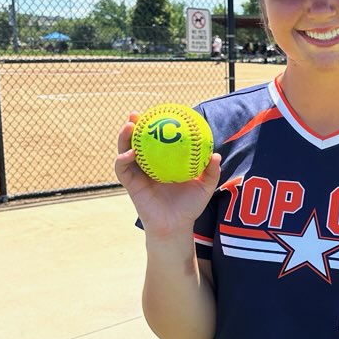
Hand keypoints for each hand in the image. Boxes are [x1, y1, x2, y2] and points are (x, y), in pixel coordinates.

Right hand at [114, 112, 220, 237]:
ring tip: (129, 126)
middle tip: (136, 114)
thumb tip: (215, 154)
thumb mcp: (204, 187)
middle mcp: (147, 165)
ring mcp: (137, 174)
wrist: (176, 226)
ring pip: (124, 151)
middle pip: (136, 141)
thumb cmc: (190, 207)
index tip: (158, 112)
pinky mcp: (130, 185)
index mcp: (163, 162)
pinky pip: (122, 169)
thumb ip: (211, 171)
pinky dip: (123, 159)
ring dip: (124, 137)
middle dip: (133, 125)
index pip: (156, 140)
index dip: (154, 125)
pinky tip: (130, 153)